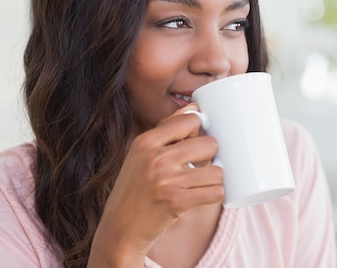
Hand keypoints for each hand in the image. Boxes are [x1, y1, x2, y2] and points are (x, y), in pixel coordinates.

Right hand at [89, 104, 223, 266]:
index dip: (199, 130)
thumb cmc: (135, 189)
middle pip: (209, 143)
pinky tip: (206, 195)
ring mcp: (166, 180)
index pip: (191, 119)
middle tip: (201, 166)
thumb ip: (166, 131)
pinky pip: (215, 192)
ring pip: (217, 171)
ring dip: (216, 178)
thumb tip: (195, 107)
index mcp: (145, 141)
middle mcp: (155, 158)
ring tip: (204, 182)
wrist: (119, 231)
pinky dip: (216, 194)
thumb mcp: (140, 155)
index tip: (197, 141)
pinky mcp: (177, 202)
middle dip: (211, 155)